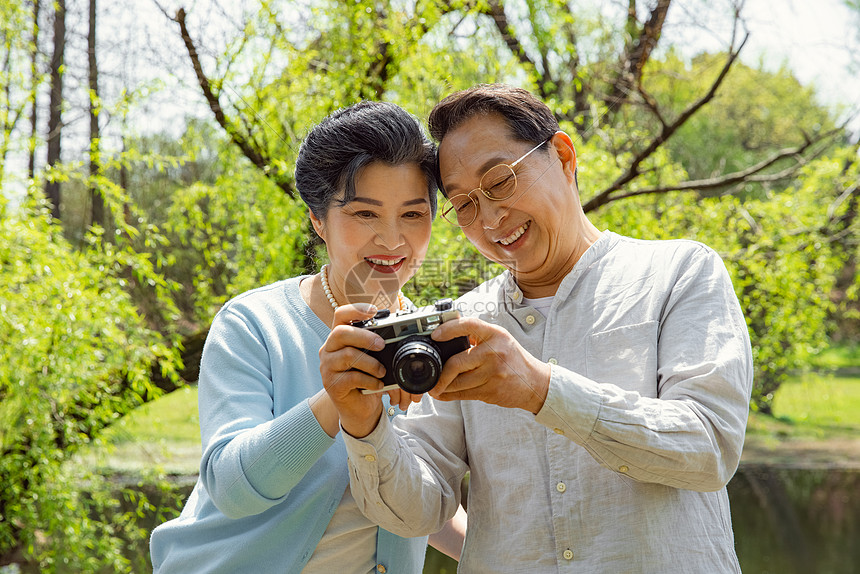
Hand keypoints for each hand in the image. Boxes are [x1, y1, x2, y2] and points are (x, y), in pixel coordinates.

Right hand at [320, 304, 420, 436]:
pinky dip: (369, 380)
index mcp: (339, 337)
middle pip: (341, 333)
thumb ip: (376, 344)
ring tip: (382, 371)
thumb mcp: (372, 358)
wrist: (359, 408)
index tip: (373, 312)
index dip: (356, 310)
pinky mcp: (331, 384)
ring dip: (371, 363)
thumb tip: (396, 332)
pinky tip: (377, 384)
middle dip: (365, 336)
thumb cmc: (366, 378)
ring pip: (348, 355)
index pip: (340, 315)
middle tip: (382, 345)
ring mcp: (327, 367)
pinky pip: (351, 377)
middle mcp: (328, 349)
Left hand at [429, 317, 550, 413]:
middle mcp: (494, 352)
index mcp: (495, 334)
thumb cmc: (512, 358)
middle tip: (431, 376)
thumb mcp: (499, 339)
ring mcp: (494, 373)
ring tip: (435, 387)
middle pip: (457, 363)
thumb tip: (446, 336)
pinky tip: (444, 395)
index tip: (435, 336)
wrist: (535, 382)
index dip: (448, 329)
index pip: (468, 325)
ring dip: (442, 387)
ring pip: (458, 383)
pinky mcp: (492, 391)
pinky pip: (465, 395)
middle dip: (440, 374)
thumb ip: (477, 335)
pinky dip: (450, 396)